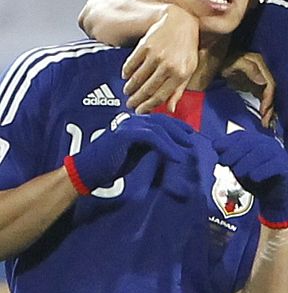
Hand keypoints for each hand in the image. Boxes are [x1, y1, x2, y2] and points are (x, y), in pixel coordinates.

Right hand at [64, 113, 196, 195]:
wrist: (87, 171)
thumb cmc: (110, 165)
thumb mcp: (135, 154)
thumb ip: (150, 148)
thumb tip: (170, 150)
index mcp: (134, 123)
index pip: (161, 121)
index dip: (178, 127)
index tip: (192, 136)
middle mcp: (132, 121)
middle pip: (163, 121)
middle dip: (181, 130)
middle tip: (195, 140)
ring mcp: (128, 126)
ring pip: (159, 128)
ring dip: (176, 140)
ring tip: (189, 150)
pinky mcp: (125, 135)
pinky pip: (152, 138)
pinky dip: (167, 147)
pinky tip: (176, 157)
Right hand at [122, 5, 198, 113]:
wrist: (180, 22)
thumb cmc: (187, 48)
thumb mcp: (189, 69)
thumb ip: (179, 90)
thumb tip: (170, 109)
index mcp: (180, 74)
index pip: (161, 96)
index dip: (148, 106)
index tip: (140, 111)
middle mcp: (168, 65)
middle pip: (148, 89)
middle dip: (137, 99)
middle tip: (130, 104)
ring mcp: (156, 55)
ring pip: (138, 78)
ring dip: (130, 88)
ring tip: (127, 92)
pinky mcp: (145, 46)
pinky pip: (132, 63)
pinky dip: (127, 72)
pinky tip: (126, 77)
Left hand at [212, 131, 287, 228]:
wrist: (275, 197)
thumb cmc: (255, 179)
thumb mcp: (238, 167)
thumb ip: (229, 156)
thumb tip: (216, 144)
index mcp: (256, 141)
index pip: (241, 136)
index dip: (228, 141)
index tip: (217, 149)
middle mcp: (268, 144)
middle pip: (250, 142)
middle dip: (234, 151)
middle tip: (225, 163)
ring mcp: (279, 154)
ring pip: (262, 151)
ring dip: (246, 162)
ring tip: (237, 173)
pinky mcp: (286, 166)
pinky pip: (275, 164)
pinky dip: (263, 170)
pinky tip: (254, 177)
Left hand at [221, 52, 275, 127]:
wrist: (213, 59)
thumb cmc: (224, 60)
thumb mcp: (236, 62)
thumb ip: (250, 69)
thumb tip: (263, 82)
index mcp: (261, 65)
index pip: (270, 84)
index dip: (268, 98)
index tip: (264, 111)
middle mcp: (262, 72)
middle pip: (270, 92)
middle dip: (269, 108)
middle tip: (266, 123)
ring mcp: (257, 79)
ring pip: (266, 96)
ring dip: (267, 110)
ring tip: (265, 123)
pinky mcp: (252, 85)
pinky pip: (261, 98)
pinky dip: (262, 107)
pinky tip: (261, 117)